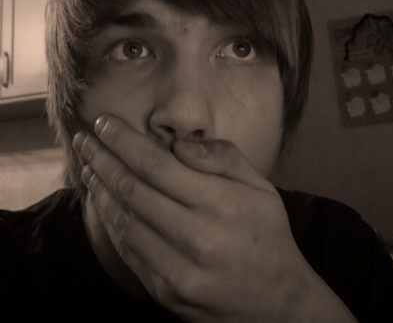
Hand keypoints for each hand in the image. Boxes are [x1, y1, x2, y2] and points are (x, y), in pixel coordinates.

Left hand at [73, 116, 356, 321]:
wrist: (277, 303)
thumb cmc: (267, 234)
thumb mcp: (260, 186)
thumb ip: (221, 157)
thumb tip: (177, 144)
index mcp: (221, 205)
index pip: (157, 164)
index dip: (124, 141)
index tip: (103, 123)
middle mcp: (196, 238)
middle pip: (132, 190)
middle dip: (102, 159)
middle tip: (84, 139)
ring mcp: (177, 270)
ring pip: (124, 221)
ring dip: (100, 189)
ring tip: (87, 165)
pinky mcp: (166, 292)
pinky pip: (128, 250)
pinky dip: (111, 221)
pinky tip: (104, 200)